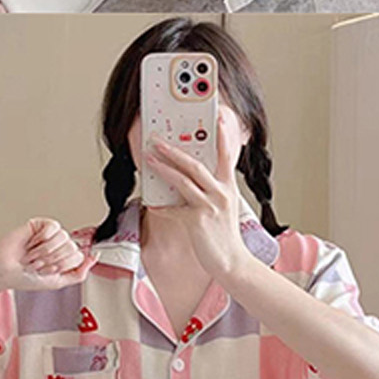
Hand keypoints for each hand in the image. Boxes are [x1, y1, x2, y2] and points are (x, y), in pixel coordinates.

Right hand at [0, 218, 94, 291]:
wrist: (5, 270)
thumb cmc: (25, 278)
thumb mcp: (58, 282)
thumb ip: (79, 273)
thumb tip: (94, 258)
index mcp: (65, 258)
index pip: (79, 257)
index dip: (62, 265)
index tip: (49, 270)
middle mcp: (59, 245)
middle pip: (72, 247)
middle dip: (53, 260)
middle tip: (39, 263)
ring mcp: (50, 235)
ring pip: (63, 237)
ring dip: (45, 251)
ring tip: (34, 255)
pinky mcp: (40, 225)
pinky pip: (53, 227)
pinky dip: (42, 238)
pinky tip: (32, 243)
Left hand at [143, 112, 249, 279]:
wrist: (230, 261)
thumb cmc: (222, 232)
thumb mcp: (221, 204)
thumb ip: (208, 188)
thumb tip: (185, 173)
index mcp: (228, 186)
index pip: (226, 155)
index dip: (222, 136)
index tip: (218, 117)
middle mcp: (221, 193)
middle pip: (195, 164)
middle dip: (174, 150)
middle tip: (156, 139)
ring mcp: (209, 206)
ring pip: (182, 181)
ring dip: (162, 168)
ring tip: (148, 158)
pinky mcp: (197, 220)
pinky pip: (172, 209)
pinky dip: (160, 206)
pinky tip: (150, 202)